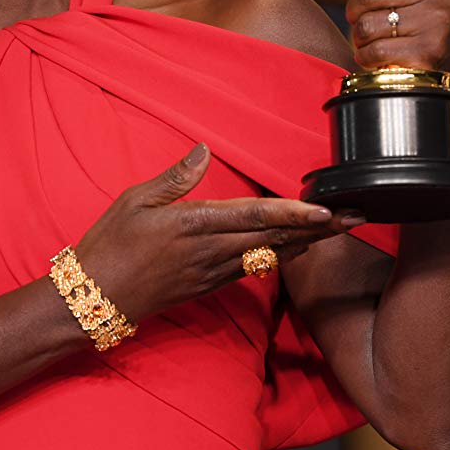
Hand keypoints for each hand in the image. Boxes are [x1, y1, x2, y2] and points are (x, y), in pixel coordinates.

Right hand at [73, 144, 362, 322]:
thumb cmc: (109, 245)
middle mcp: (210, 252)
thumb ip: (174, 177)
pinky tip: (299, 248)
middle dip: (319, 229)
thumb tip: (203, 149)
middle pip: (276, 239)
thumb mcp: (134, 201)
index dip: (293, 214)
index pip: (253, 217)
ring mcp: (212, 272)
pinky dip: (282, 256)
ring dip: (308, 242)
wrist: (93, 299)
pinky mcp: (209, 285)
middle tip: (356, 216)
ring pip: (271, 255)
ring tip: (339, 229)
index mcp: (192, 225)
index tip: (324, 210)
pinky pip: (255, 269)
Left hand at [326, 0, 449, 72]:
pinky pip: (375, 49)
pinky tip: (381, 56)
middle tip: (371, 21)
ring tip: (378, 39)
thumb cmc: (404, 25)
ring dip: (362, 37)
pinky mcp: (430, 50)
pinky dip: (368, 57)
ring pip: (368, 23)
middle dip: (357, 12)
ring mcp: (439, 20)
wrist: (426, 72)